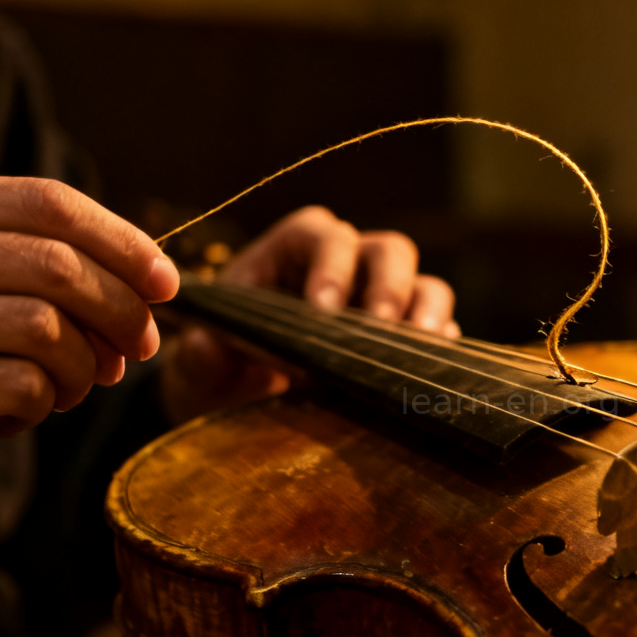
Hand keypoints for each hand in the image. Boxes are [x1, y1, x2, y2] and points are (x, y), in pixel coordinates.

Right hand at [0, 178, 178, 437]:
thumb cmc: (1, 338)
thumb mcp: (29, 285)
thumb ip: (82, 272)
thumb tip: (160, 283)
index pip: (52, 204)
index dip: (123, 243)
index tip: (166, 284)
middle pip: (58, 266)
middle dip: (122, 312)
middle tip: (143, 346)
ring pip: (45, 327)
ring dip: (83, 365)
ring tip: (74, 383)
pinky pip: (27, 384)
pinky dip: (49, 399)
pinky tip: (37, 403)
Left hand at [160, 206, 458, 423]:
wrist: (243, 402)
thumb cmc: (221, 367)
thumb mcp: (199, 366)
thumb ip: (197, 356)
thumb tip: (208, 347)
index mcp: (293, 253)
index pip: (322, 234)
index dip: (329, 262)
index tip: (322, 310)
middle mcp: (346, 268)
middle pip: (387, 250)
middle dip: (389, 284)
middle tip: (379, 328)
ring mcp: (382, 301)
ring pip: (423, 284)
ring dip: (427, 311)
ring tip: (422, 346)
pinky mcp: (405, 338)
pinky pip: (438, 329)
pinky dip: (439, 346)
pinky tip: (432, 369)